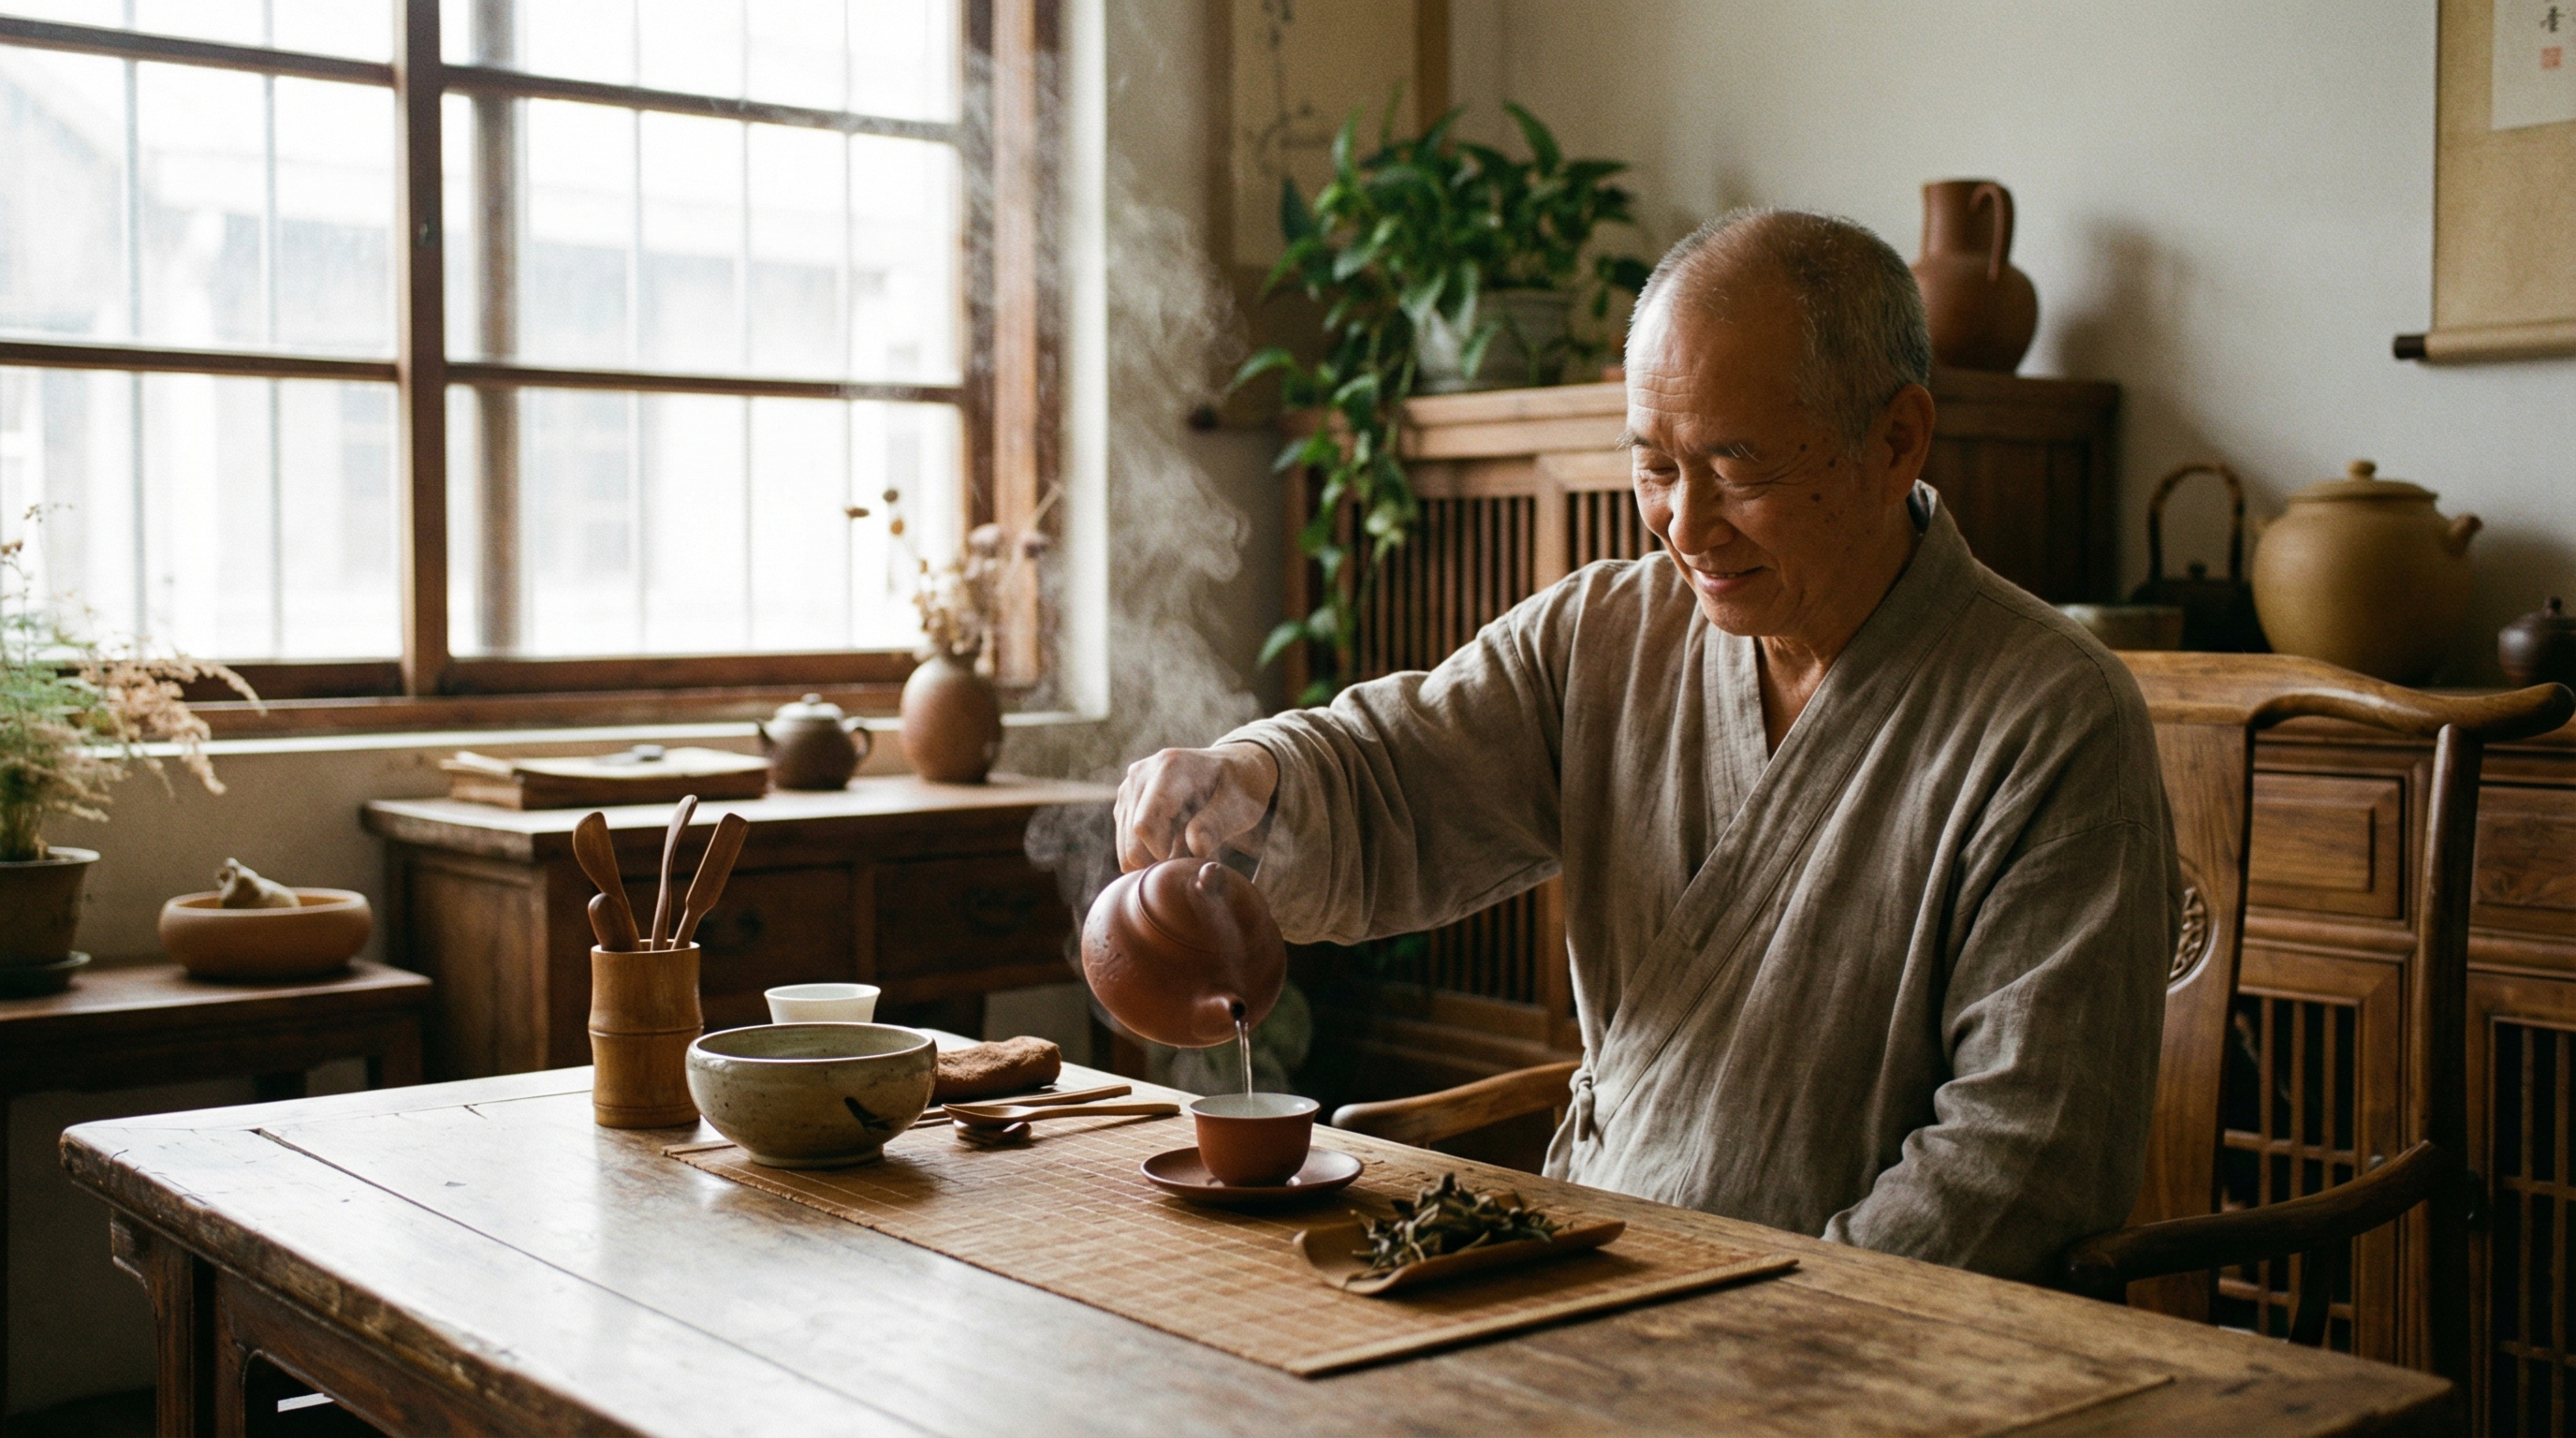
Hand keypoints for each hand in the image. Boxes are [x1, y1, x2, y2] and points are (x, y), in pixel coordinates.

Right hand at [1115, 743, 1278, 871]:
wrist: (1233, 768)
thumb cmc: (1239, 787)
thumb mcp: (1240, 805)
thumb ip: (1217, 824)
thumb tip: (1196, 848)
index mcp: (1169, 767)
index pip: (1144, 825)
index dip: (1160, 854)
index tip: (1186, 863)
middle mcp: (1142, 772)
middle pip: (1131, 836)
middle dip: (1156, 860)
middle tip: (1188, 863)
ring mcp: (1130, 785)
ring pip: (1125, 843)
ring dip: (1152, 856)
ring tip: (1185, 848)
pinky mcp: (1126, 801)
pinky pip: (1125, 840)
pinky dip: (1147, 850)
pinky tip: (1173, 842)